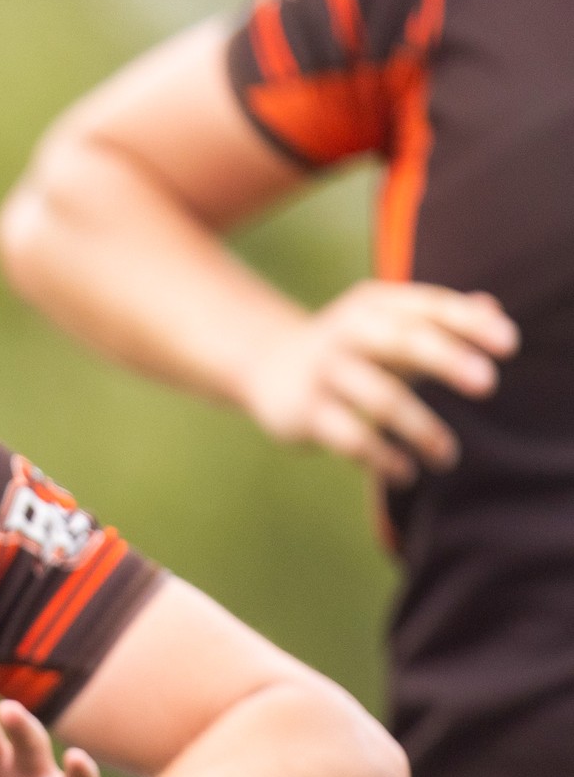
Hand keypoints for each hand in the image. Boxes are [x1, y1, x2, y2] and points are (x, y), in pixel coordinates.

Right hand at [240, 280, 516, 484]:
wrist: (266, 363)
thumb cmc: (355, 346)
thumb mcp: (393, 324)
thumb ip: (444, 318)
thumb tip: (494, 313)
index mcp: (374, 304)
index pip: (429, 307)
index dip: (470, 324)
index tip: (509, 346)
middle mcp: (346, 332)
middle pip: (402, 342)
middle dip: (447, 360)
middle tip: (488, 384)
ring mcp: (323, 371)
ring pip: (381, 399)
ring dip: (422, 429)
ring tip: (446, 457)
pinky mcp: (303, 412)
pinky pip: (350, 438)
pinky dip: (382, 457)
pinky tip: (405, 472)